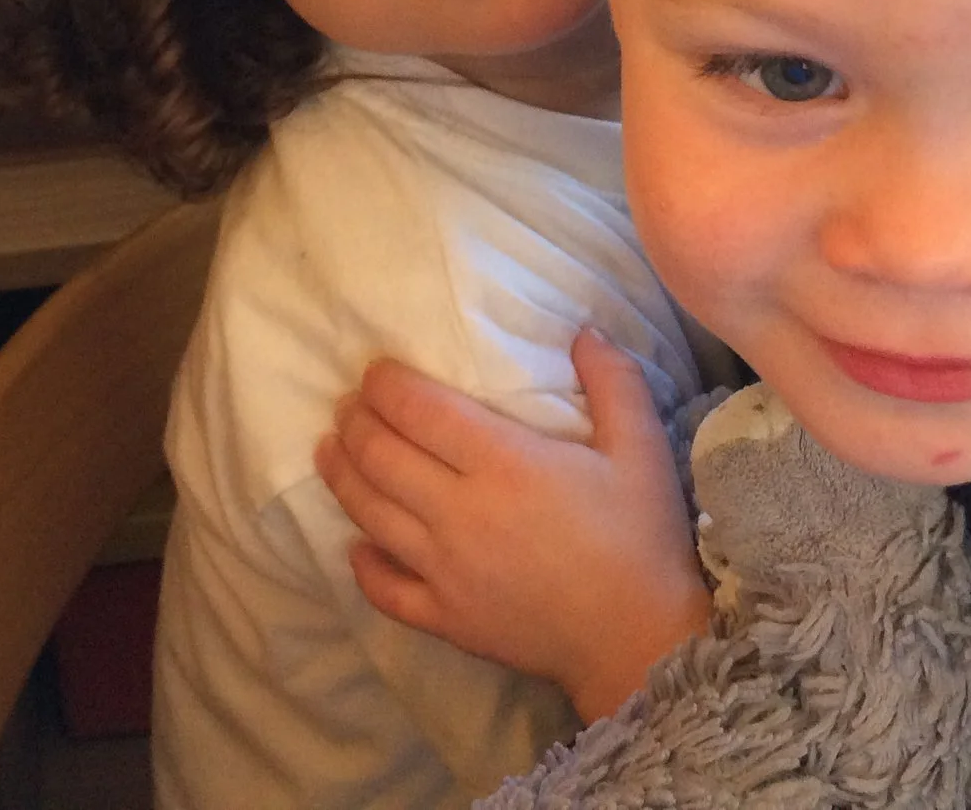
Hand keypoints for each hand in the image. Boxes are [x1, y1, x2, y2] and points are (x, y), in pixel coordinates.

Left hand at [315, 329, 711, 722]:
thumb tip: (581, 330)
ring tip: (330, 451)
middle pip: (382, 457)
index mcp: (503, 463)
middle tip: (348, 405)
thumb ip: (613, 381)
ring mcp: (445, 570)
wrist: (639, 640)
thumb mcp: (640, 449)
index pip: (420, 411)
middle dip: (356, 423)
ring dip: (342, 477)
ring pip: (371, 514)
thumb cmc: (640, 537)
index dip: (386, 386)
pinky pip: (386, 590)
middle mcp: (460, 513)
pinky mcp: (446, 618)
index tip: (373, 371)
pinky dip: (363, 565)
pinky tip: (356, 545)